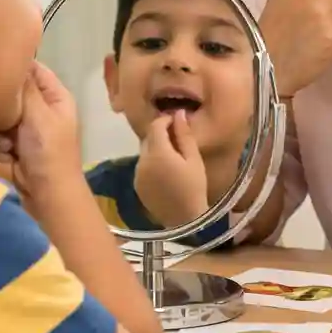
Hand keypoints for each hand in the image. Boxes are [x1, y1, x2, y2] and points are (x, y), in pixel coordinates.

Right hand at [0, 61, 80, 203]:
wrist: (49, 197)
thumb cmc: (49, 152)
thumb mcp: (38, 115)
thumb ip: (25, 88)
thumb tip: (15, 58)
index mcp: (55, 97)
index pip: (33, 69)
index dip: (14, 68)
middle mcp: (42, 110)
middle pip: (10, 95)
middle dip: (2, 110)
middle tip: (5, 121)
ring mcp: (28, 130)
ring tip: (9, 146)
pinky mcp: (15, 148)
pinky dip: (0, 150)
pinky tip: (9, 159)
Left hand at [134, 110, 209, 226]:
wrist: (186, 220)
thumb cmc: (195, 188)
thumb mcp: (194, 159)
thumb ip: (184, 134)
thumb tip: (178, 113)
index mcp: (157, 153)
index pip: (155, 126)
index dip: (166, 120)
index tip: (177, 122)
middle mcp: (142, 161)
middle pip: (148, 138)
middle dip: (161, 134)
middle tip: (178, 140)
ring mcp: (137, 174)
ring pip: (144, 152)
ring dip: (156, 149)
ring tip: (173, 157)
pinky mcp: (136, 185)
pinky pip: (143, 166)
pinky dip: (151, 163)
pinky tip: (165, 172)